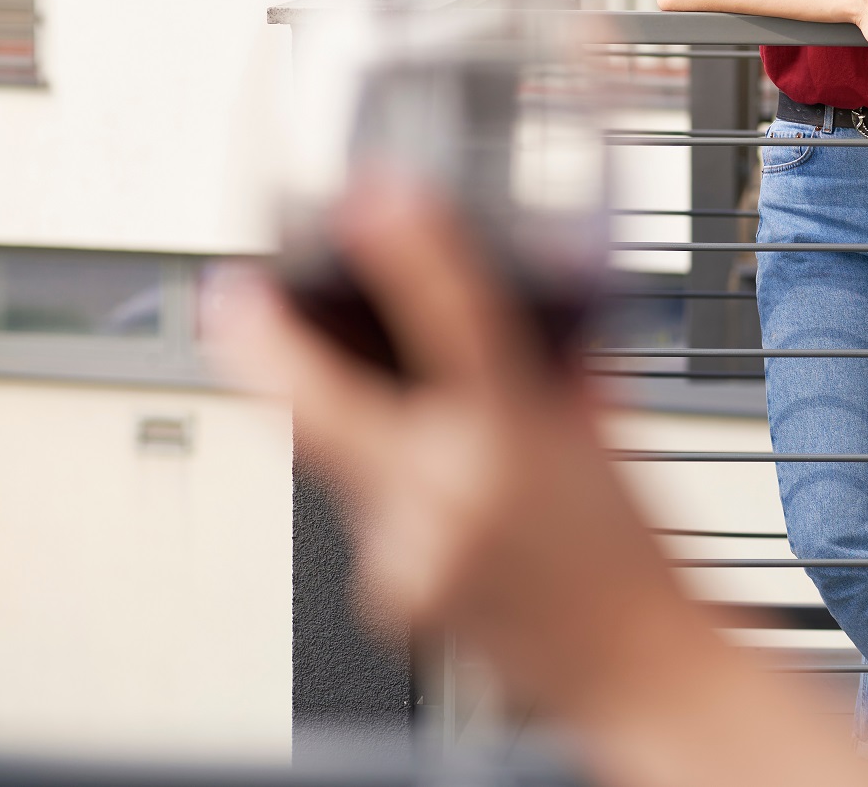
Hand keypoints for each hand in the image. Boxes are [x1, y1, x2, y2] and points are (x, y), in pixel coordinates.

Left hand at [207, 178, 867, 786]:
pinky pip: (369, 527)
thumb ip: (559, 372)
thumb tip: (526, 316)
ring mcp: (412, 549)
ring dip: (364, 445)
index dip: (411, 247)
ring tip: (432, 455)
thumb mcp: (605, 440)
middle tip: (227, 296)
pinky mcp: (391, 595)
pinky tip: (452, 527)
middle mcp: (456, 489)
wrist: (640, 671)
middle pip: (319, 402)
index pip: (460, 317)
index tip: (374, 196)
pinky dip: (398, 512)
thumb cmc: (637, 559)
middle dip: (257, 342)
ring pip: (343, 468)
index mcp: (526, 433)